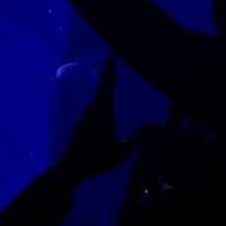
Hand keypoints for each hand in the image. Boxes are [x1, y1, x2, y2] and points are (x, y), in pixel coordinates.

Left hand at [58, 58, 152, 179]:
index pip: (106, 87)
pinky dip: (100, 97)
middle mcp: (92, 110)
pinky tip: (104, 103)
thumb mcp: (121, 151)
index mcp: (102, 112)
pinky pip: (94, 104)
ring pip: (97, 96)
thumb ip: (137, 138)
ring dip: (104, 87)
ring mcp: (85, 116)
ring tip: (112, 80)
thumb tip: (154, 124)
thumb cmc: (97, 159)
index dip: (109, 71)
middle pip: (101, 88)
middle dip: (108, 75)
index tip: (110, 57)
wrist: (71, 168)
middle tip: (112, 62)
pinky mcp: (81, 123)